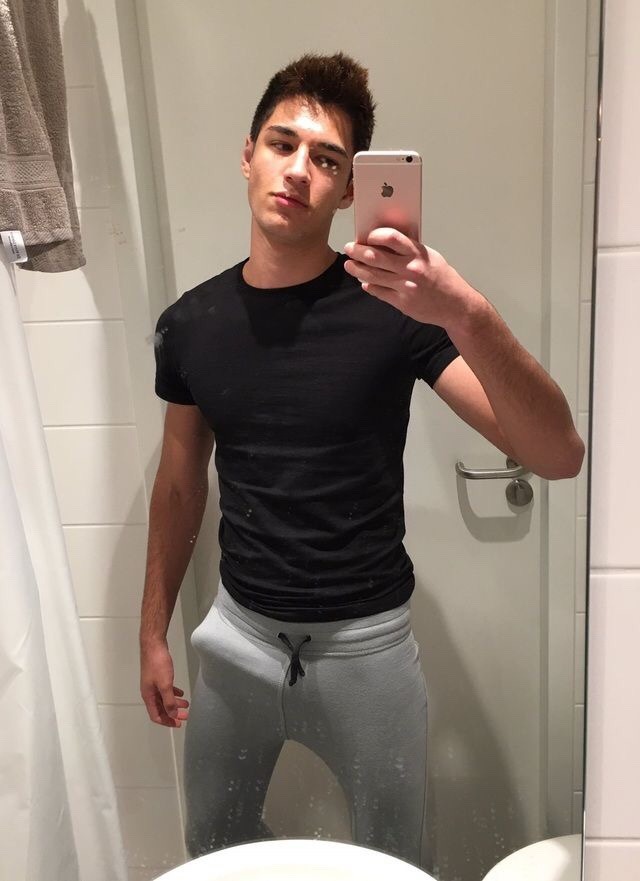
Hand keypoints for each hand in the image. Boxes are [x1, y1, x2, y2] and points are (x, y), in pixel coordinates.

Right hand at [140, 640, 189, 726]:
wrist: (154, 645)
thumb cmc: (157, 663)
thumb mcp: (165, 684)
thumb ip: (169, 700)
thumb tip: (172, 714)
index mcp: (148, 696)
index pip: (156, 716)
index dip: (167, 721)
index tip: (178, 724)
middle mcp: (149, 692)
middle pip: (161, 708)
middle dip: (173, 713)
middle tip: (185, 716)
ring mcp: (153, 684)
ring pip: (164, 699)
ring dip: (175, 703)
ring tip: (186, 705)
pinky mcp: (158, 676)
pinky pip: (166, 689)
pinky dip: (173, 693)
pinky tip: (181, 693)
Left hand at [344, 227, 474, 328]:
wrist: (455, 305)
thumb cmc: (443, 278)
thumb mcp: (431, 257)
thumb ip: (410, 250)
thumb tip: (386, 241)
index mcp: (418, 254)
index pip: (392, 238)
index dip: (375, 235)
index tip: (366, 235)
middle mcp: (411, 269)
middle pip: (376, 257)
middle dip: (358, 251)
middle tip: (349, 248)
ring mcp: (405, 287)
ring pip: (373, 276)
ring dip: (358, 270)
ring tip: (350, 265)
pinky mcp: (402, 303)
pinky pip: (379, 292)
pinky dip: (369, 286)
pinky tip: (364, 282)